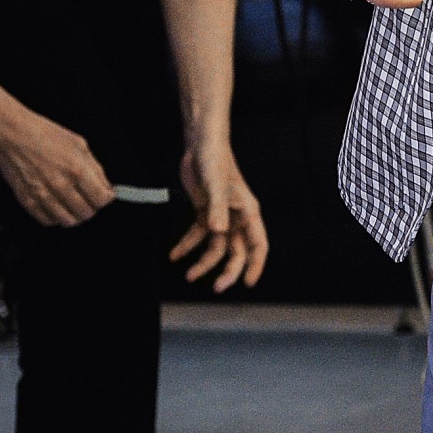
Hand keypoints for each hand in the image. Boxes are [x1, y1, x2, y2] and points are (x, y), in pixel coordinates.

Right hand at [0, 101, 116, 226]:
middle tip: (89, 200)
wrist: (13, 135)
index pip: (100, 199)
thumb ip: (95, 169)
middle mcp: (60, 185)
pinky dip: (55, 217)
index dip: (105, 198)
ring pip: (67, 221)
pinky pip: (46, 220)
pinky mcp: (27, 200)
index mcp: (77, 170)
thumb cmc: (44, 135)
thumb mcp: (79, 145)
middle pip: (85, 213)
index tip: (104, 195)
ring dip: (74, 216)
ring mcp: (42, 195)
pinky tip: (57, 207)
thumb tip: (105, 186)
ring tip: (74, 206)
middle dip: (91, 208)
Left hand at [173, 139, 268, 291]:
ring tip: (188, 275)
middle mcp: (236, 218)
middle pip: (237, 252)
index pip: (258, 245)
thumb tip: (218, 232)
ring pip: (216, 248)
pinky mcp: (204, 213)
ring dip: (203, 263)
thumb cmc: (216, 161)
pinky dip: (186, 246)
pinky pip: (197, 236)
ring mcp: (220, 217)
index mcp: (248, 212)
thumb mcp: (216, 185)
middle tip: (216, 287)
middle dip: (227, 271)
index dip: (255, 266)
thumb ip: (217, 209)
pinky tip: (174, 255)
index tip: (248, 283)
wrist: (201, 145)